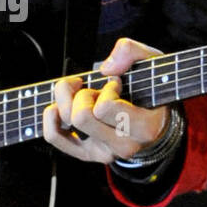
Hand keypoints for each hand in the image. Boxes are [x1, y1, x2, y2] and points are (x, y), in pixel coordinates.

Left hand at [42, 37, 170, 165]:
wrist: (156, 120)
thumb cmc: (151, 89)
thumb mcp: (152, 62)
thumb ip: (132, 52)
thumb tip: (105, 69)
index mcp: (144, 128)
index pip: (105, 108)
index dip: (107, 88)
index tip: (117, 84)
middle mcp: (124, 146)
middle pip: (80, 117)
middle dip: (83, 94)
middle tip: (96, 89)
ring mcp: (103, 153)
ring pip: (67, 122)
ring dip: (68, 100)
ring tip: (85, 95)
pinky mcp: (86, 153)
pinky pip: (54, 136)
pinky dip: (50, 117)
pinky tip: (60, 105)